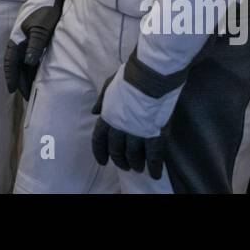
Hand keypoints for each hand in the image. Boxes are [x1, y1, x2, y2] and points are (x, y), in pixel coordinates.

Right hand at [3, 0, 63, 96]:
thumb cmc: (46, 9)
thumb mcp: (41, 29)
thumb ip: (35, 46)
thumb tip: (27, 63)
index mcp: (17, 38)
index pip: (10, 62)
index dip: (11, 76)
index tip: (12, 90)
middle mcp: (19, 40)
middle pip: (16, 64)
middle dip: (20, 80)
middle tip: (26, 97)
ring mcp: (26, 38)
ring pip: (23, 61)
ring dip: (26, 74)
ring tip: (32, 89)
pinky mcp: (35, 35)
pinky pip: (31, 55)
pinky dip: (32, 66)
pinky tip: (38, 72)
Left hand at [90, 58, 182, 180]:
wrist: (150, 75)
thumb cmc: (129, 77)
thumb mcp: (109, 85)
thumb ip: (102, 101)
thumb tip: (95, 112)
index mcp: (107, 117)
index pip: (99, 140)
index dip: (100, 153)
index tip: (103, 161)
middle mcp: (119, 128)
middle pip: (116, 151)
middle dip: (120, 160)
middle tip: (125, 165)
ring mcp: (137, 133)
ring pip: (133, 156)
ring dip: (135, 164)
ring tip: (138, 167)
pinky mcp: (154, 135)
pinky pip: (153, 157)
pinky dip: (154, 167)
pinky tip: (155, 173)